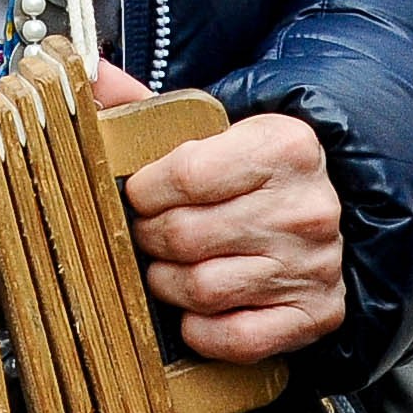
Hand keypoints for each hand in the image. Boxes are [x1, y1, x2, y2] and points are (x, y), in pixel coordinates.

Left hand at [124, 109, 343, 362]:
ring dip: (169, 284)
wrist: (327, 209)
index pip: (185, 175)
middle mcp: (307, 206)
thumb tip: (84, 73)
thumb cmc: (253, 172)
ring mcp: (314, 265)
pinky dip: (203, 331)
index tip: (139, 196)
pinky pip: (237, 339)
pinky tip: (198, 309)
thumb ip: (146, 106)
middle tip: (148, 234)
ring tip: (169, 267)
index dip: (144, 192)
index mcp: (284, 146)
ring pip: (204, 290)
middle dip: (150, 239)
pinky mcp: (315, 314)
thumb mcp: (213, 129)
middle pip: (187, 236)